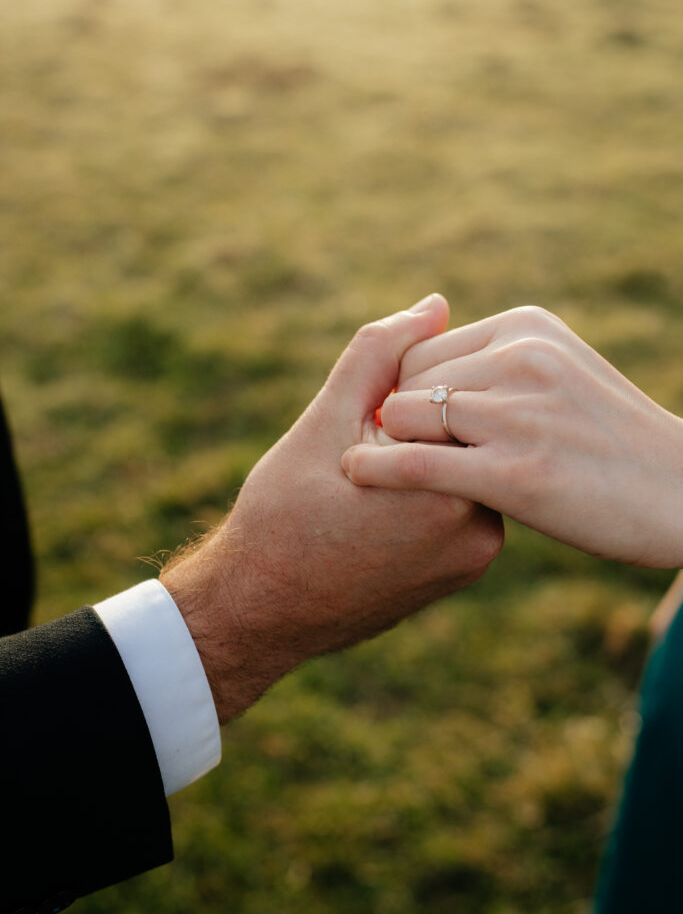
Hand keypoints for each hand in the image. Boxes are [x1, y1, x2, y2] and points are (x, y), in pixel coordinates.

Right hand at [161, 295, 502, 723]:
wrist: (262, 610)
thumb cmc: (281, 515)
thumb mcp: (325, 422)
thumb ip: (380, 355)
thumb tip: (435, 303)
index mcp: (446, 490)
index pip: (452, 397)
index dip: (403, 391)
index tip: (365, 419)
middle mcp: (479, 530)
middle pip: (464, 433)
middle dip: (417, 423)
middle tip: (362, 449)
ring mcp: (477, 557)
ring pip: (464, 466)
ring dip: (425, 453)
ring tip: (364, 482)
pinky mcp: (467, 570)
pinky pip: (461, 503)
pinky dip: (430, 488)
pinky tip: (380, 506)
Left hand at [342, 305, 682, 568]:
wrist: (680, 495)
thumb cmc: (610, 441)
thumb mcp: (560, 371)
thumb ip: (498, 359)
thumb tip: (427, 339)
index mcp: (527, 327)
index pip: (422, 351)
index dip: (405, 393)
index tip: (407, 428)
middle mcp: (521, 357)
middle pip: (408, 382)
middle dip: (399, 421)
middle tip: (401, 456)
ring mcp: (519, 414)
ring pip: (404, 416)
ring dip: (393, 446)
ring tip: (402, 475)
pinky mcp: (515, 473)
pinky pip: (415, 462)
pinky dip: (375, 468)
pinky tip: (356, 473)